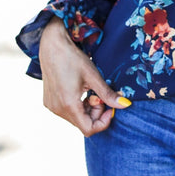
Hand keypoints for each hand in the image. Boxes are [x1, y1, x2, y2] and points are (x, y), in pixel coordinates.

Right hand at [38, 17, 130, 136]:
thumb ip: (108, 94)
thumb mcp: (93, 76)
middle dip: (96, 113)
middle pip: (82, 124)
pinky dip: (78, 105)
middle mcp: (57, 109)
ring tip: (90, 90)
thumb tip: (125, 105)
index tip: (110, 107)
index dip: (103, 121)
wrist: (52, 46)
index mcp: (68, 105)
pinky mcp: (49, 102)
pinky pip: (67, 112)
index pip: (89, 129)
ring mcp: (51, 106)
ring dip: (87, 109)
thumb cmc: (73, 59)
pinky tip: (81, 90)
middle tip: (100, 94)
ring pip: (75, 118)